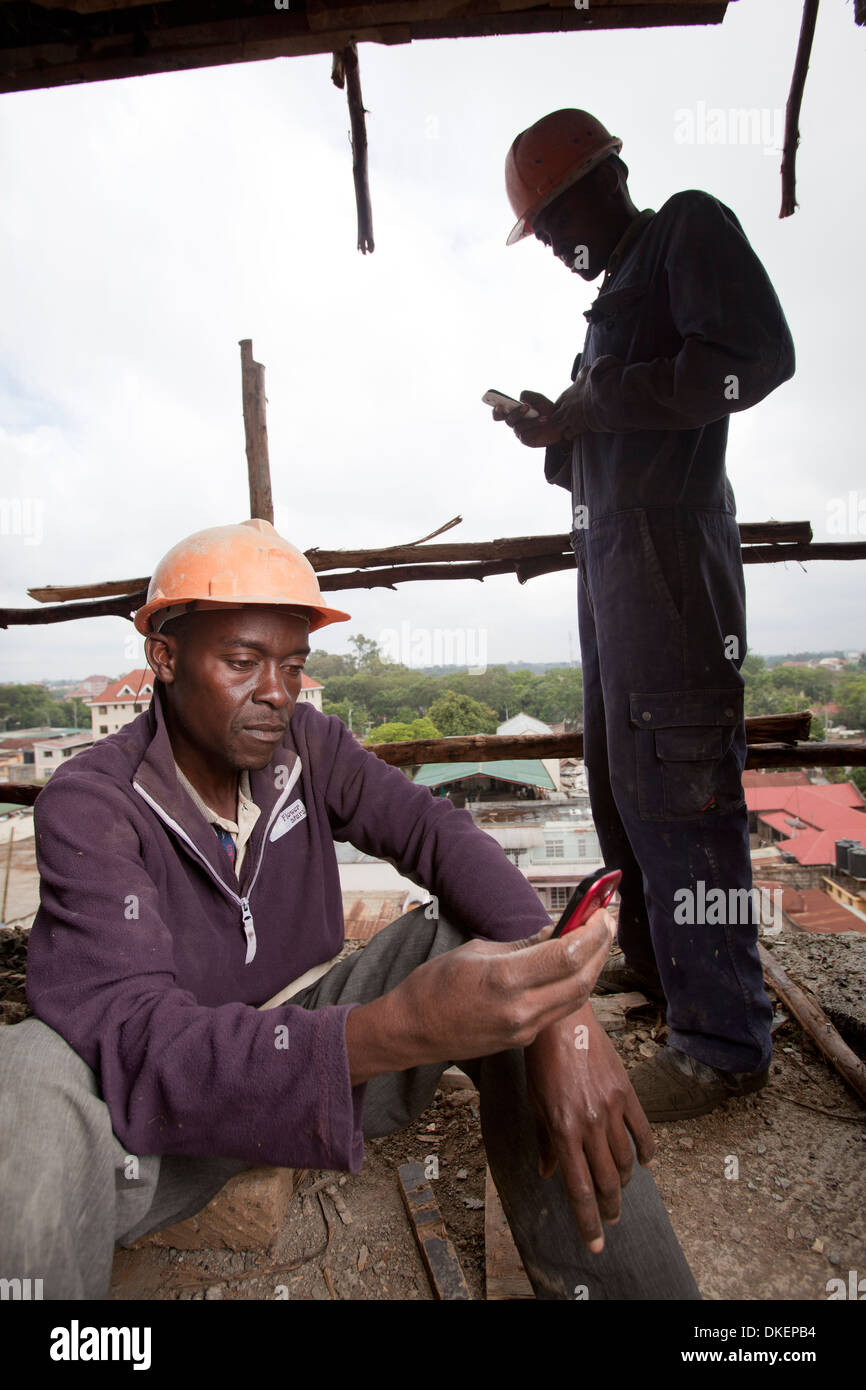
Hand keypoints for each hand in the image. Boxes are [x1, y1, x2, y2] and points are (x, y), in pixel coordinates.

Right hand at [344, 911, 615, 1084]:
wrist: (412, 1030)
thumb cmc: (436, 984)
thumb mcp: (478, 951)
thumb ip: (523, 945)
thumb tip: (556, 933)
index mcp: (505, 979)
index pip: (567, 955)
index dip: (592, 932)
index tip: (601, 912)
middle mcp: (521, 1010)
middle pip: (582, 979)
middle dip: (600, 948)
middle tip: (606, 922)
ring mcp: (524, 1030)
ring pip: (577, 998)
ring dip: (593, 968)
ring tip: (597, 941)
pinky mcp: (523, 1040)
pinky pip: (560, 1011)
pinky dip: (574, 986)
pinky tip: (573, 966)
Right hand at [491, 390, 563, 447]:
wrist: (560, 424)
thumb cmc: (547, 409)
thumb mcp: (539, 398)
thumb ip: (529, 395)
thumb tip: (520, 400)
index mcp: (513, 411)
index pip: (499, 413)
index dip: (496, 410)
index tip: (499, 405)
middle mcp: (514, 422)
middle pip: (508, 419)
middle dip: (516, 413)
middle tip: (526, 406)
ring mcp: (519, 432)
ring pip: (518, 427)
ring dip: (530, 420)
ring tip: (543, 416)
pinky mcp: (526, 440)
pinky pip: (525, 435)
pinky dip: (535, 426)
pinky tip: (544, 421)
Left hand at [524, 1000, 654, 1252]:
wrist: (562, 1024)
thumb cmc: (542, 1064)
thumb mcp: (535, 1104)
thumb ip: (544, 1142)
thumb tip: (548, 1174)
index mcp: (563, 1132)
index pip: (579, 1190)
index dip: (588, 1222)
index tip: (595, 1244)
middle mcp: (590, 1125)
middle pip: (606, 1182)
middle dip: (609, 1209)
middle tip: (611, 1222)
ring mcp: (611, 1109)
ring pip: (625, 1161)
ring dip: (623, 1182)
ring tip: (619, 1191)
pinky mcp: (627, 1093)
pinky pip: (643, 1131)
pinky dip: (646, 1151)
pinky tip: (643, 1162)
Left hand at [550, 370, 590, 440]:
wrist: (601, 393)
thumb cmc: (594, 382)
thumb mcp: (585, 374)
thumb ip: (581, 376)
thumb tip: (583, 373)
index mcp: (565, 396)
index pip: (555, 406)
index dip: (559, 410)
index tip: (564, 412)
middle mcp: (564, 408)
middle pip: (554, 418)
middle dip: (558, 421)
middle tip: (565, 423)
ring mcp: (569, 418)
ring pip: (558, 428)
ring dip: (563, 429)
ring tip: (570, 429)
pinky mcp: (576, 427)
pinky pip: (568, 435)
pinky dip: (570, 435)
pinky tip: (575, 433)